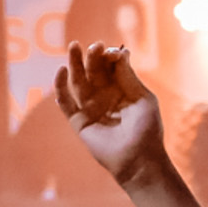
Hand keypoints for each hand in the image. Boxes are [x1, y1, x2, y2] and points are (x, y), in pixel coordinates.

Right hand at [55, 42, 166, 190]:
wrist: (140, 160)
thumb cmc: (147, 130)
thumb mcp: (142, 98)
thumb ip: (127, 76)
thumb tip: (119, 52)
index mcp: (121, 89)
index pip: (110, 66)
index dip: (109, 56)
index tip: (112, 52)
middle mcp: (104, 96)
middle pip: (93, 71)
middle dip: (92, 57)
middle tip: (94, 46)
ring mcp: (90, 108)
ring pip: (78, 82)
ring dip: (74, 64)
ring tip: (74, 46)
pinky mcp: (79, 121)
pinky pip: (65, 102)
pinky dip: (60, 87)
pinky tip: (61, 71)